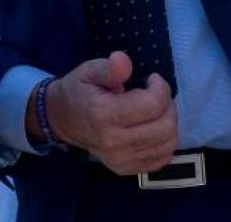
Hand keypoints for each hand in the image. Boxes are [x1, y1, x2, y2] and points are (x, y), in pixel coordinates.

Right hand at [42, 52, 176, 173]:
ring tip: (155, 110)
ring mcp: (120, 159)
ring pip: (167, 143)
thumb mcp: (88, 71)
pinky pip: (161, 158)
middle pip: (165, 126)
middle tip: (155, 94)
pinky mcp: (125, 168)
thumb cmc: (78, 91)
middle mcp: (113, 142)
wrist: (62, 119)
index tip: (152, 79)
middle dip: (167, 105)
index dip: (160, 87)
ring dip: (169, 122)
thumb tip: (123, 60)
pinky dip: (165, 142)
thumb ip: (109, 68)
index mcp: (104, 115)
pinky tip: (154, 127)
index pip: (153, 105)